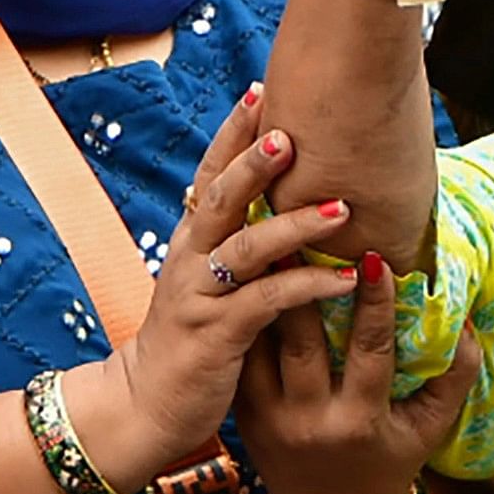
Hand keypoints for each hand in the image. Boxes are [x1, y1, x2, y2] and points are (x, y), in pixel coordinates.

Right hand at [78, 89, 365, 490]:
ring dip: (294, 223)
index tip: (260, 88)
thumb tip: (287, 202)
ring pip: (247, 247)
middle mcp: (190, 258)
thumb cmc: (191, 338)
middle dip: (254, 162)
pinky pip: (267, 302)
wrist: (147, 405)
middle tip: (291, 131)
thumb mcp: (208, 282)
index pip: (209, 174)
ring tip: (341, 206)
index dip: (233, 133)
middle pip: (220, 197)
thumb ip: (238, 245)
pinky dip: (308, 287)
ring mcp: (201, 295)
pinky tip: (346, 278)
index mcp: (190, 240)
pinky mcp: (218, 334)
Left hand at [238, 256, 484, 493]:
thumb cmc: (389, 461)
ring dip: (267, 290)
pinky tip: (250, 273)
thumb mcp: (429, 428)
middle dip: (304, 282)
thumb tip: (466, 318)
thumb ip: (455, 376)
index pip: (369, 352)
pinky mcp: (244, 413)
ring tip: (271, 236)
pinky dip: (246, 315)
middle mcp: (310, 420)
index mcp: (360, 422)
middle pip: (304, 340)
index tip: (377, 255)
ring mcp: (270, 417)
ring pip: (264, 343)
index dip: (374, 304)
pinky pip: (245, 355)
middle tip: (304, 226)